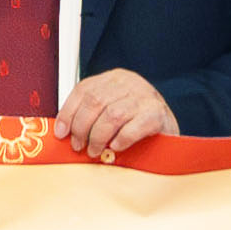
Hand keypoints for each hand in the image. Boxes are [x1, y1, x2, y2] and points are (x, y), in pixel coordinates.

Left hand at [60, 67, 176, 161]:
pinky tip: (115, 147)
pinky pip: (132, 128)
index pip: (84, 90)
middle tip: (79, 145)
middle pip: (95, 102)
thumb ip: (91, 115)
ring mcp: (145, 97)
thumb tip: (63, 130)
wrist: (169, 131)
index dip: (68, 112)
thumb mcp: (111, 111)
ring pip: (112, 115)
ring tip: (95, 150)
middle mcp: (129, 83)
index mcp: (114, 79)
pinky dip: (120, 140)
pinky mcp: (157, 114)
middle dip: (81, 127)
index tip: (61, 132)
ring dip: (98, 137)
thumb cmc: (136, 123)